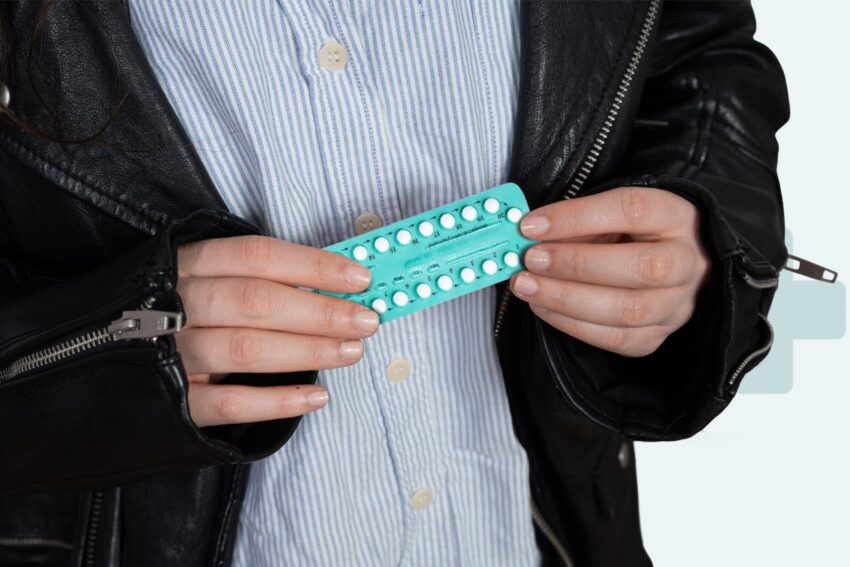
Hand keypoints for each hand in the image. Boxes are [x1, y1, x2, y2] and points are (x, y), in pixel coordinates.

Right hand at [175, 235, 377, 426]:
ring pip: (247, 349)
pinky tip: (317, 396)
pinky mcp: (170, 401)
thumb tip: (331, 287)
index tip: (358, 278)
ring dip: (308, 351)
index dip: (312, 265)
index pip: (257, 256)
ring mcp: (169, 353)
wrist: (87, 358)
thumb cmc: (165, 311)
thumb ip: (253, 280)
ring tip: (352, 352)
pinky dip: (278, 401)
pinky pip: (229, 403)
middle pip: (258, 302)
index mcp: (187, 264)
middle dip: (321, 313)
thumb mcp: (198, 280)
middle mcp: (175, 304)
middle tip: (366, 321)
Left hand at [510, 186, 711, 356]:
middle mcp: (686, 262)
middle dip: (575, 264)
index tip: (532, 225)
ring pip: (627, 310)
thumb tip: (529, 235)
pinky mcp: (656, 336)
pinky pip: (615, 339)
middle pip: (640, 267)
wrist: (662, 265)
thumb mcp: (607, 214)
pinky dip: (571, 324)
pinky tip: (543, 307)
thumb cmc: (626, 233)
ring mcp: (676, 304)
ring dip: (566, 299)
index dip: (577, 217)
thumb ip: (575, 222)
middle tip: (530, 259)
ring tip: (526, 286)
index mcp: (675, 216)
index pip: (631, 210)